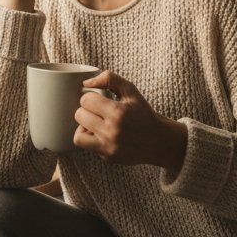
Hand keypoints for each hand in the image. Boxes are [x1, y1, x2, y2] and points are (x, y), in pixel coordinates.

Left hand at [73, 71, 187, 174]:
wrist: (159, 140)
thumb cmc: (143, 113)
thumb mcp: (130, 90)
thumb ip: (109, 79)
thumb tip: (86, 83)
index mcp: (118, 112)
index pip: (86, 100)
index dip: (90, 97)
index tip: (98, 99)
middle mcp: (113, 131)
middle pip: (79, 115)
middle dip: (86, 110)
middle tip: (97, 110)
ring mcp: (109, 147)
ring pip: (78, 135)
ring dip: (84, 127)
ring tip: (95, 123)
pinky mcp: (108, 157)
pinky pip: (87, 147)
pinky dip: (90, 139)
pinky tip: (99, 133)